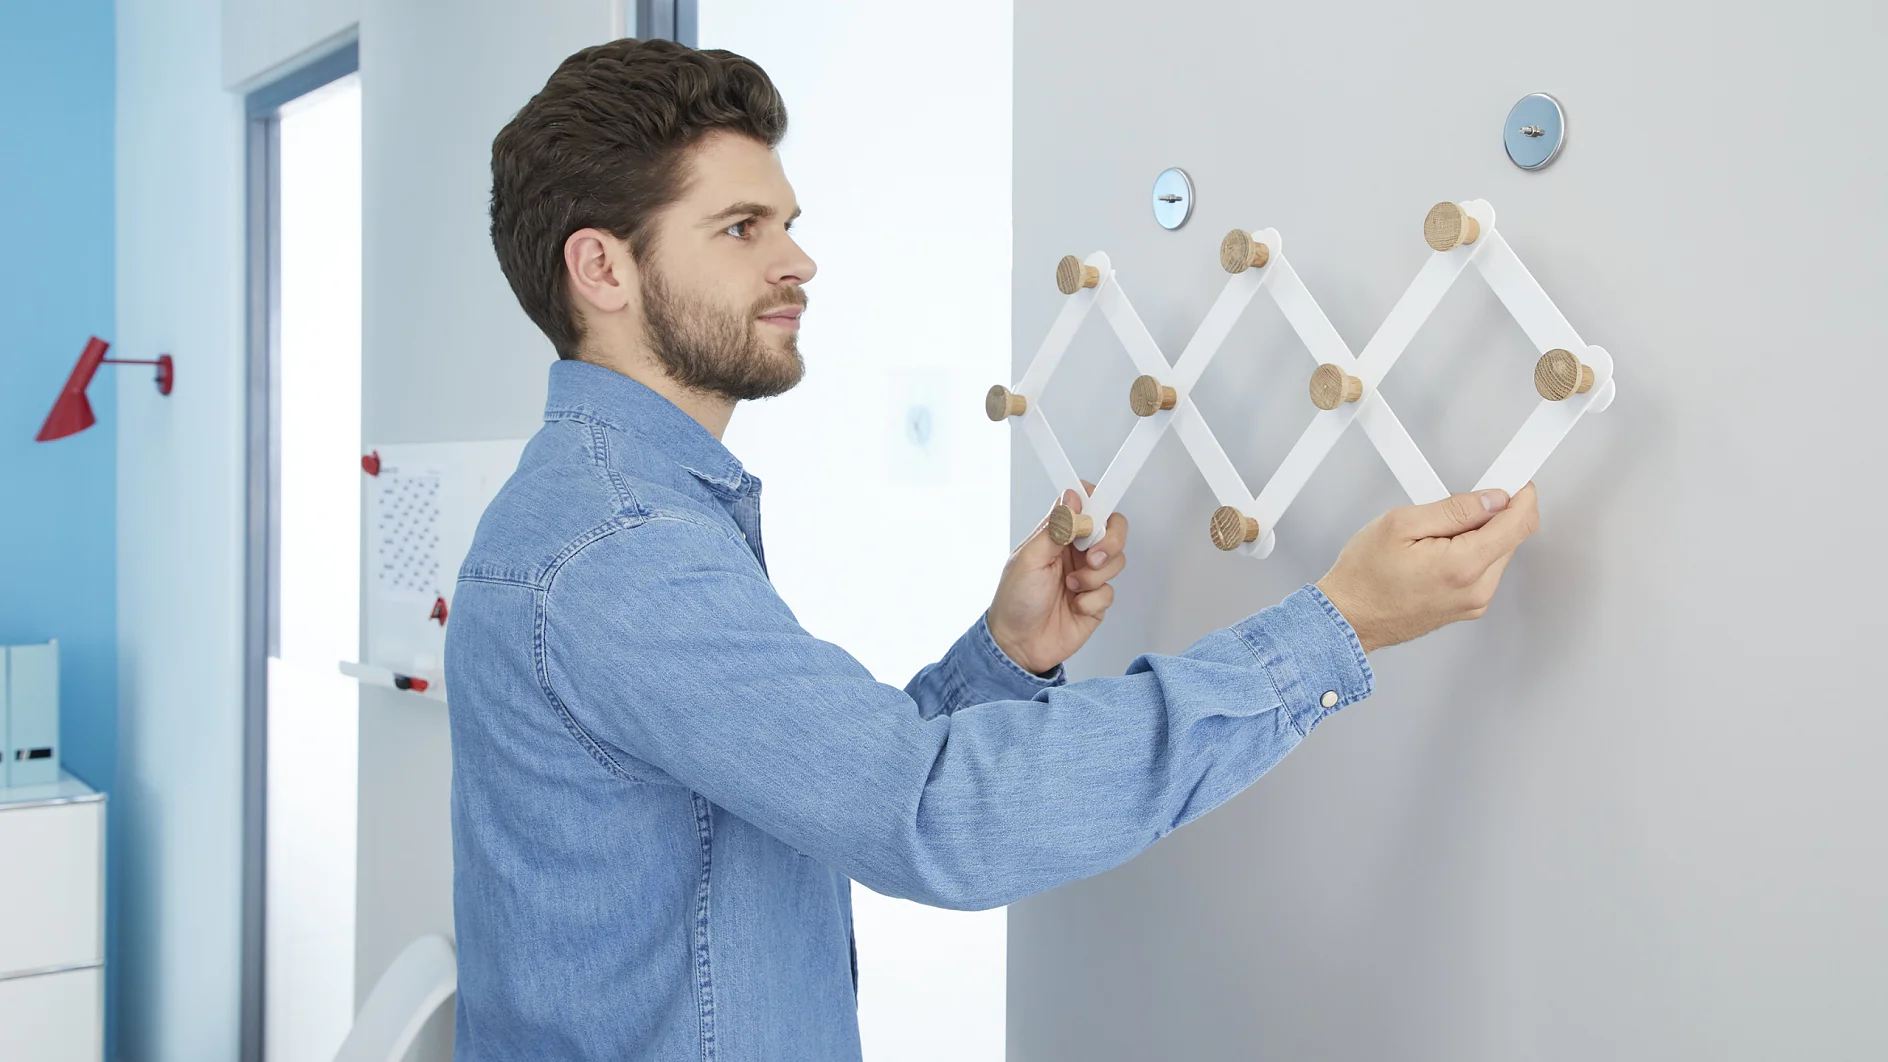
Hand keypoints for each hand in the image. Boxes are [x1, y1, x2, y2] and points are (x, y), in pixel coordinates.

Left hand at [986, 487, 1128, 673]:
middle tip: (1091, 557)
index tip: (1094, 516)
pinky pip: (1110, 592)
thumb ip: (1055, 528)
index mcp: (1057, 535)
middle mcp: (1075, 552)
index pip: (1087, 505)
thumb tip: (1072, 498)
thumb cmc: (1015, 602)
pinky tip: (1074, 606)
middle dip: (1110, 541)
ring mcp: (1088, 575)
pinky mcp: (1096, 600)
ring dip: (1094, 576)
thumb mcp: (1029, 558)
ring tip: (1072, 587)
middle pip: (1112, 529)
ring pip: (1115, 560)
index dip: (1097, 503)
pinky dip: (1092, 600)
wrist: (1018, 645)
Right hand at [1315, 483, 1540, 652]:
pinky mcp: (1468, 608)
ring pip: (1497, 553)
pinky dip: (1469, 554)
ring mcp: (1474, 602)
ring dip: (1478, 535)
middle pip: (1510, 537)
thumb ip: (1454, 508)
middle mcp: (1477, 588)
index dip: (1521, 495)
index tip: (1515, 482)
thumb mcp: (1400, 524)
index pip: (1519, 523)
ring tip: (1436, 535)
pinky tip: (1437, 553)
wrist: (1349, 617)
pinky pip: (1483, 571)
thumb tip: (1492, 499)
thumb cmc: (1364, 578)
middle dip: (1491, 514)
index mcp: (1464, 565)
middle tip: (1457, 505)